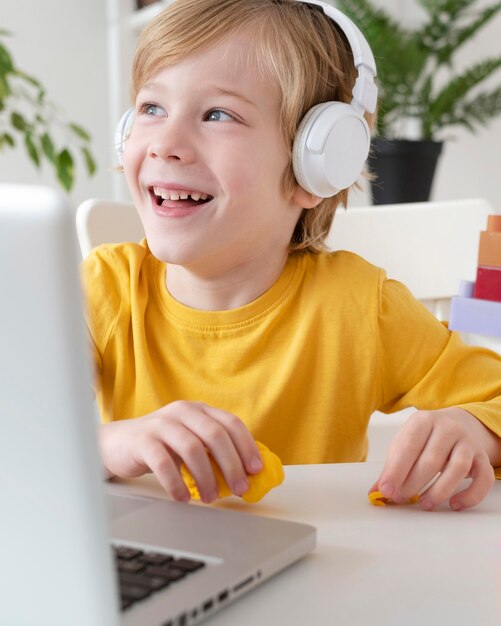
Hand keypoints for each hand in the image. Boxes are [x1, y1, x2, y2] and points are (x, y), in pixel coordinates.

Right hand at [98, 401, 262, 502]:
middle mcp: (182, 411)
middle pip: (215, 435)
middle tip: (239, 488)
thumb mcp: (190, 441)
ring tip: (211, 497)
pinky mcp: (143, 440)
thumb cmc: (161, 445)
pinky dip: (177, 483)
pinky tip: (183, 497)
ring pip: (192, 448)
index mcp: (199, 410)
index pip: (231, 423)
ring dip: (207, 477)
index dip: (247, 446)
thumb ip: (213, 450)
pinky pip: (164, 463)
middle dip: (232, 464)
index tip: (256, 469)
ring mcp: (161, 424)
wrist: (118, 444)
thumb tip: (245, 474)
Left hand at [371, 408, 500, 510]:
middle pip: (431, 459)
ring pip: (458, 468)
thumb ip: (391, 467)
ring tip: (424, 504)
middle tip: (401, 498)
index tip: (386, 490)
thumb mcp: (405, 444)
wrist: (459, 423)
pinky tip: (454, 504)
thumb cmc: (425, 438)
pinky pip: (482, 478)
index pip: (408, 446)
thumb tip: (375, 492)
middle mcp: (448, 428)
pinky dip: (470, 495)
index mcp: (423, 421)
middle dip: (413, 483)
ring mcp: (467, 442)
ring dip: (440, 490)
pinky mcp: (483, 458)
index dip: (396, 470)